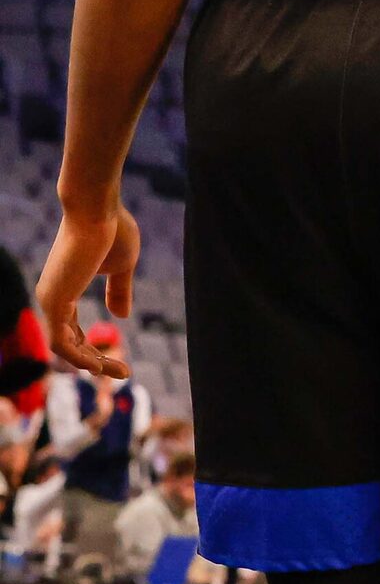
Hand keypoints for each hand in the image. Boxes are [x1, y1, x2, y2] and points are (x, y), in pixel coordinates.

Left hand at [34, 197, 138, 377]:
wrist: (98, 209)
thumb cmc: (111, 231)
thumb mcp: (122, 267)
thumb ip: (119, 291)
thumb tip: (121, 316)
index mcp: (64, 291)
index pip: (73, 332)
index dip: (95, 350)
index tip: (123, 363)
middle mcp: (52, 299)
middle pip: (70, 344)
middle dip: (96, 362)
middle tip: (124, 373)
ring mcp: (50, 300)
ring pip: (64, 348)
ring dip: (90, 363)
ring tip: (118, 372)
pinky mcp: (55, 301)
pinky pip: (61, 342)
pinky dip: (79, 357)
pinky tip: (98, 365)